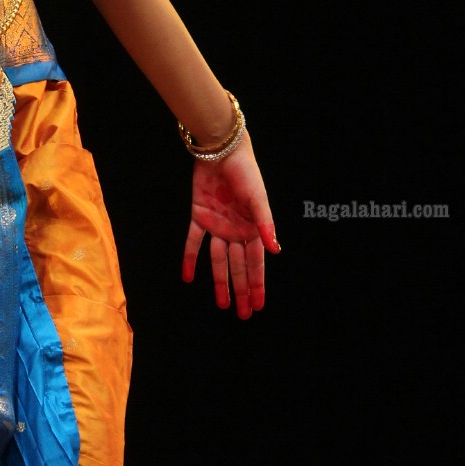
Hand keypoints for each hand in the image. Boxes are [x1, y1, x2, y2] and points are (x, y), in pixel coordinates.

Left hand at [181, 134, 279, 318]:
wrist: (222, 151)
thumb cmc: (246, 173)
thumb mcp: (259, 199)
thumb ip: (265, 224)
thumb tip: (276, 250)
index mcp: (253, 229)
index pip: (256, 264)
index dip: (257, 286)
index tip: (258, 306)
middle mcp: (236, 231)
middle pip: (238, 267)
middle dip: (241, 291)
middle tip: (242, 314)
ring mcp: (217, 226)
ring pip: (218, 261)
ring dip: (219, 282)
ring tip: (222, 304)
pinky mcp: (199, 216)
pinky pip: (193, 242)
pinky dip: (190, 259)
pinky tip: (188, 277)